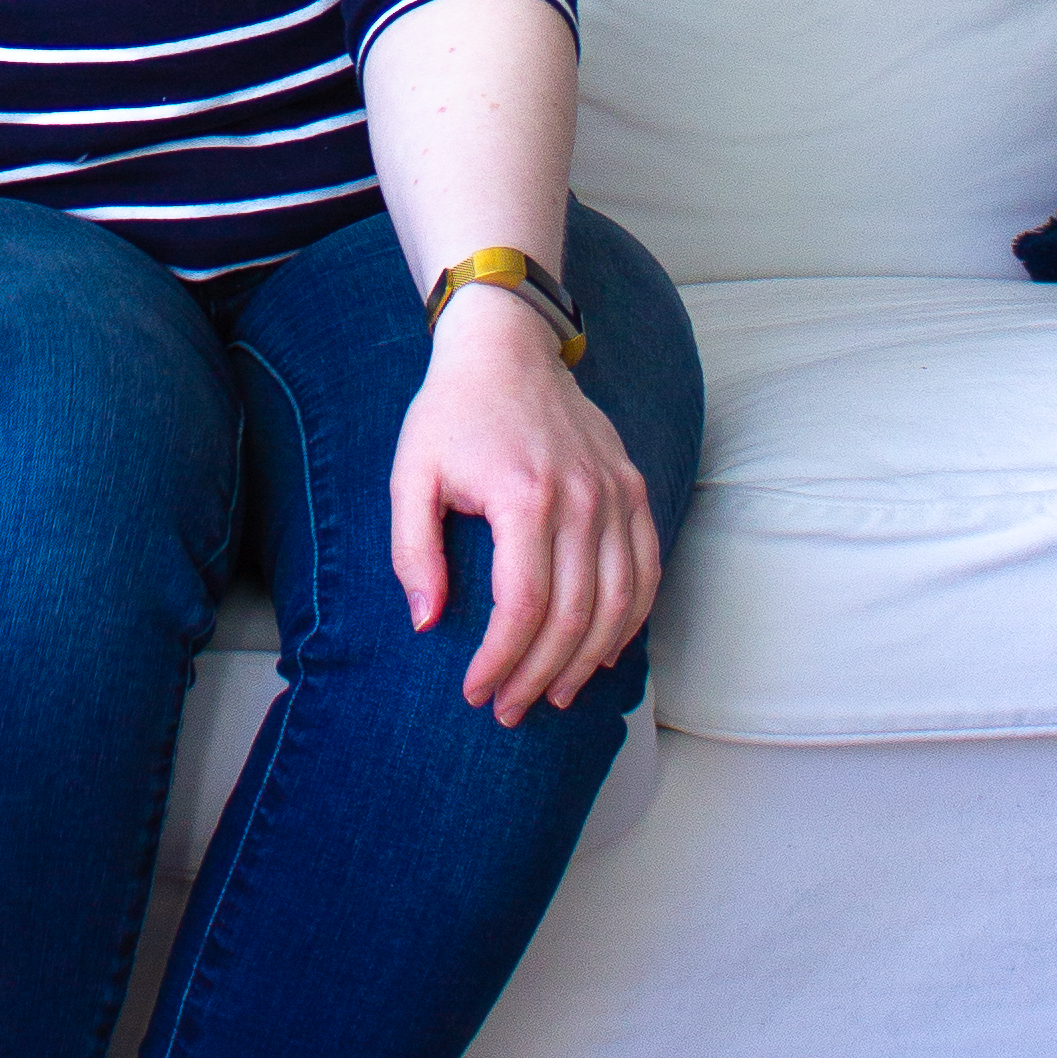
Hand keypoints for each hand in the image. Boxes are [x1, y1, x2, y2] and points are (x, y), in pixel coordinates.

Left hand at [387, 286, 661, 726]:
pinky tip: (603, 654)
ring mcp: (615, 494)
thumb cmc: (450, 414)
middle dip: (539, 675)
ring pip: (617, 604)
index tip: (475, 692)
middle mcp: (581, 499)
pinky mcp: (633, 490)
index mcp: (523, 497)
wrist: (507, 349)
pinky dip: (631, 621)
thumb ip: (413, 550)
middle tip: (509, 708)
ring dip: (587, 662)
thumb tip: (428, 622)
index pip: (522, 607)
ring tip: (554, 695)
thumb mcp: (410, 476)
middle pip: (573, 616)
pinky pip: (646, 571)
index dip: (500, 662)